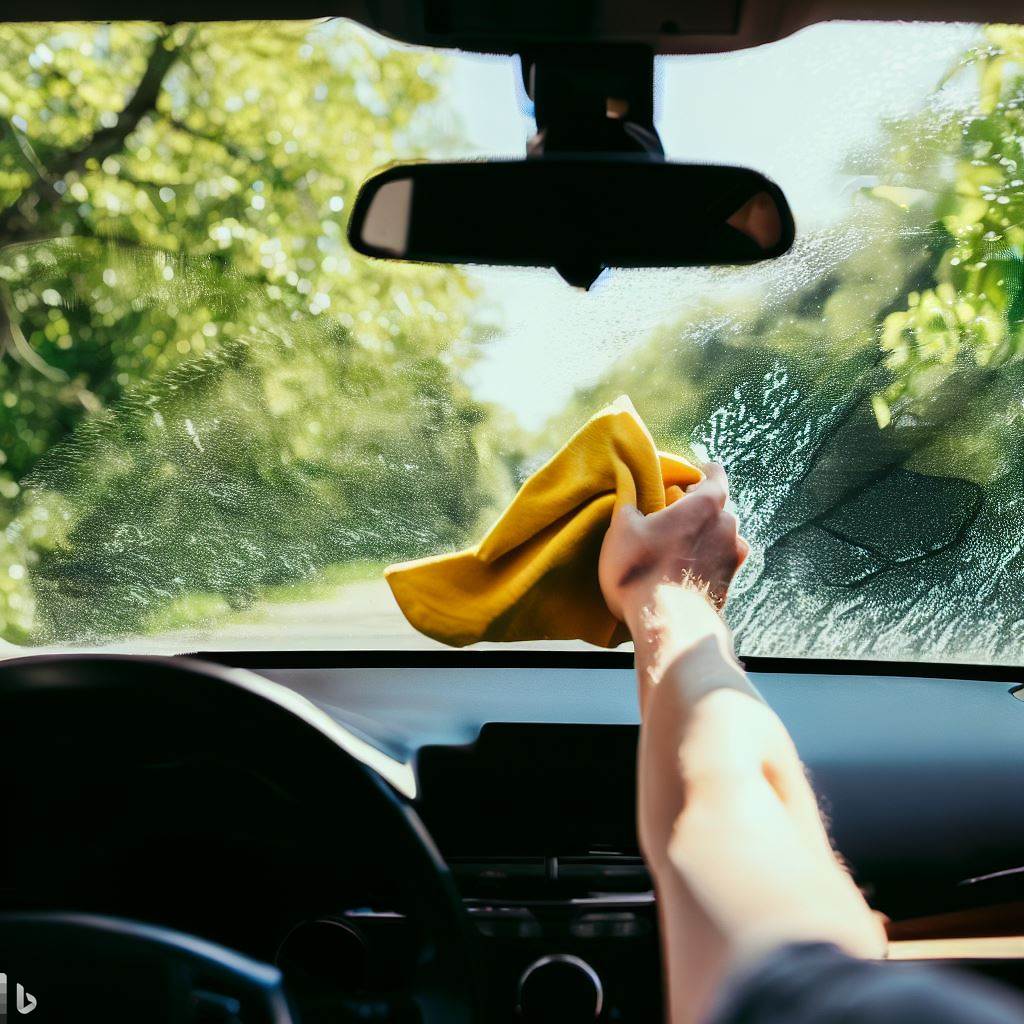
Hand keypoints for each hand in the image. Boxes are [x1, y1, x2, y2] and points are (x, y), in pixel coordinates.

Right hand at [598, 462, 748, 628]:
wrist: (669, 625)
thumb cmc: (643, 572)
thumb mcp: (621, 531)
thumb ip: (628, 507)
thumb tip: (630, 497)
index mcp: (705, 505)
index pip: (716, 476)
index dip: (704, 472)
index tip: (695, 473)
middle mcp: (727, 528)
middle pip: (718, 509)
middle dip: (699, 510)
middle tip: (675, 516)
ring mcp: (732, 559)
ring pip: (722, 538)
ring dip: (705, 538)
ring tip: (680, 547)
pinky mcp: (729, 586)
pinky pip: (720, 564)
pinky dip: (707, 563)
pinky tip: (686, 572)